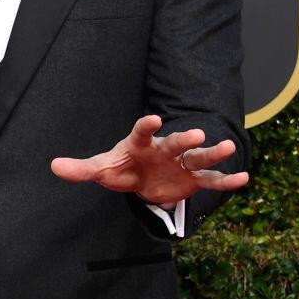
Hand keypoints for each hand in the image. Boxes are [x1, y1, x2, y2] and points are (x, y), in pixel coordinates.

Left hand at [50, 114, 248, 206]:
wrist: (143, 180)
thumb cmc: (122, 168)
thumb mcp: (101, 169)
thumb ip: (81, 169)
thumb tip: (54, 166)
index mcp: (141, 143)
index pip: (142, 131)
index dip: (147, 125)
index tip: (154, 118)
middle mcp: (165, 149)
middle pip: (176, 143)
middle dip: (185, 139)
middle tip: (196, 134)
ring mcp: (181, 163)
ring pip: (198, 158)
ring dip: (213, 154)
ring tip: (229, 147)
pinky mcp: (193, 179)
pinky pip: (210, 180)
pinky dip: (226, 181)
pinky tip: (244, 178)